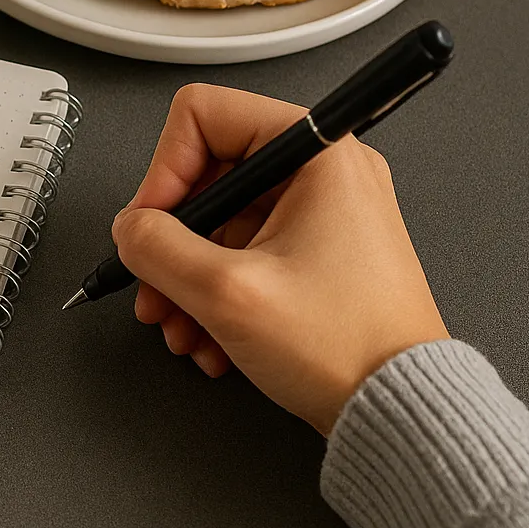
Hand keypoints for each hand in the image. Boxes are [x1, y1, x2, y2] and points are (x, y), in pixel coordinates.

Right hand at [112, 84, 449, 434]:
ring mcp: (321, 215)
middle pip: (206, 176)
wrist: (399, 411)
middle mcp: (323, 174)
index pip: (205, 116)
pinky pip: (242, 254)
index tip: (150, 226)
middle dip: (169, 241)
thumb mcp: (226, 292)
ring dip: (186, 277)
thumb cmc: (347, 347)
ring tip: (180, 326)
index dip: (163, 170)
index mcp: (317, 155)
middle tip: (154, 286)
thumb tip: (129, 230)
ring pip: (218, 223)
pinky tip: (210, 339)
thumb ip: (156, 247)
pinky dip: (214, 294)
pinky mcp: (316, 254)